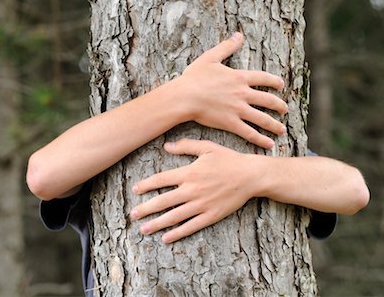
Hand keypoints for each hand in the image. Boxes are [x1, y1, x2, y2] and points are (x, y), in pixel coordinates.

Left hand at [130, 138, 259, 242]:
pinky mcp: (211, 215)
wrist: (251, 175)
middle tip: (133, 215)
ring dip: (157, 224)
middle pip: (163, 201)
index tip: (135, 190)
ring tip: (143, 229)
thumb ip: (186, 146)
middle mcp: (192, 190)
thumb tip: (167, 146)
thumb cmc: (229, 159)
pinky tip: (166, 238)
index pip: (161, 180)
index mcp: (189, 172)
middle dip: (146, 209)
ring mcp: (201, 204)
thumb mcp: (208, 147)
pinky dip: (177, 233)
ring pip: (174, 217)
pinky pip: (190, 226)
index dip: (146, 185)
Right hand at [176, 32, 287, 148]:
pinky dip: (261, 140)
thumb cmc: (194, 77)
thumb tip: (238, 35)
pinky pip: (250, 133)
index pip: (264, 78)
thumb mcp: (210, 57)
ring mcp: (238, 110)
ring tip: (282, 129)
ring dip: (274, 125)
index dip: (275, 82)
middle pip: (268, 100)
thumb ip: (227, 47)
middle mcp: (243, 94)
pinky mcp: (231, 123)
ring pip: (262, 118)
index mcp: (240, 77)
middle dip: (279, 105)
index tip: (281, 86)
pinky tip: (269, 145)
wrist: (185, 97)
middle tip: (284, 109)